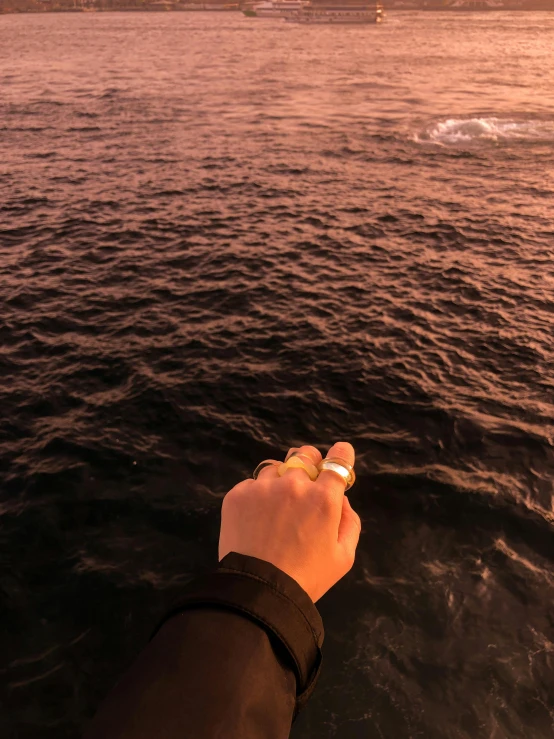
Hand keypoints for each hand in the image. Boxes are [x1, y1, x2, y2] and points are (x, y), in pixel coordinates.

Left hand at [218, 442, 361, 602]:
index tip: (341, 453)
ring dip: (280, 479)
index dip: (341, 454)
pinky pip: (252, 484)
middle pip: (304, 455)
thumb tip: (341, 498)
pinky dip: (257, 495)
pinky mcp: (238, 494)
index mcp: (324, 498)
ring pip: (275, 467)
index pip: (337, 461)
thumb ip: (349, 522)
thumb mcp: (343, 556)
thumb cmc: (307, 577)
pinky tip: (257, 518)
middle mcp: (294, 484)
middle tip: (306, 481)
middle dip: (309, 463)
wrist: (258, 590)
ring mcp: (263, 487)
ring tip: (276, 506)